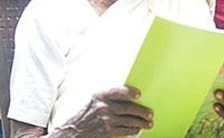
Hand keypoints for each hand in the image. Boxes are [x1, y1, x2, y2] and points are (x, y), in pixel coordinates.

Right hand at [11, 86, 153, 137]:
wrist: (70, 133)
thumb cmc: (85, 114)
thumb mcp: (93, 100)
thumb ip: (108, 97)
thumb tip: (127, 96)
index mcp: (99, 95)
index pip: (117, 91)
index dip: (129, 92)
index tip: (139, 94)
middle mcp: (102, 107)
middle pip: (127, 108)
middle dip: (141, 111)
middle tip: (150, 113)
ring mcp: (104, 121)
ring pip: (128, 120)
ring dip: (140, 122)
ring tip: (149, 122)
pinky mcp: (106, 132)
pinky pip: (123, 131)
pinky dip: (132, 130)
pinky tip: (138, 129)